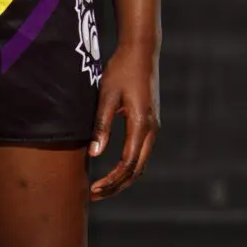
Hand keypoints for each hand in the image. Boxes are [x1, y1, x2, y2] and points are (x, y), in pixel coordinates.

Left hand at [88, 44, 159, 199]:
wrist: (141, 52)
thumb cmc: (121, 71)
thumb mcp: (106, 96)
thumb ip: (101, 125)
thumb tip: (94, 154)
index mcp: (141, 124)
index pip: (128, 163)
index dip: (111, 180)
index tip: (94, 189)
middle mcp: (151, 130)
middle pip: (137, 170)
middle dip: (116, 185)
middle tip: (94, 194)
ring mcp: (153, 128)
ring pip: (140, 164)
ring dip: (122, 178)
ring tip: (101, 188)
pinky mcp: (149, 125)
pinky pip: (140, 153)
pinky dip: (128, 167)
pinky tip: (113, 172)